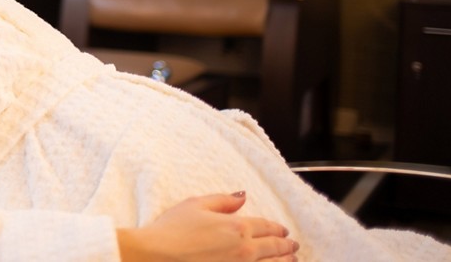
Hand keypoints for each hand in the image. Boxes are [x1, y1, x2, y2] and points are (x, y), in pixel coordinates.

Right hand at [117, 193, 298, 261]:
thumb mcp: (195, 205)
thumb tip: (242, 196)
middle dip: (287, 247)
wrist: (157, 256)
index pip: (266, 227)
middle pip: (275, 249)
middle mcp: (245, 250)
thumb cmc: (171, 231)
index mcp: (237, 227)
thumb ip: (223, 200)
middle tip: (293, 247)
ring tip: (292, 261)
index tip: (283, 231)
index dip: (277, 229)